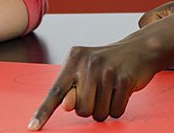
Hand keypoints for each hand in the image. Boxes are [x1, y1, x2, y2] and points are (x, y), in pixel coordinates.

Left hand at [28, 42, 158, 129]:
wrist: (140, 49)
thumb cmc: (108, 63)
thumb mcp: (86, 71)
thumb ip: (73, 89)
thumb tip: (66, 106)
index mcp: (75, 59)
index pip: (56, 91)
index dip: (44, 111)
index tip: (32, 127)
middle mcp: (89, 62)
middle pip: (80, 109)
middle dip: (91, 107)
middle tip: (100, 91)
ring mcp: (108, 70)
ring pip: (98, 113)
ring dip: (105, 109)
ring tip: (111, 90)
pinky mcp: (125, 79)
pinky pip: (116, 111)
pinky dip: (118, 108)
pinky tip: (122, 92)